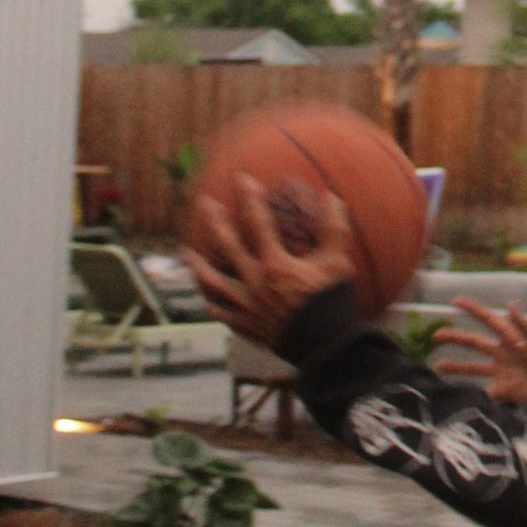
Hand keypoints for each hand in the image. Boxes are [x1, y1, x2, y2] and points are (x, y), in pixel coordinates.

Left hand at [183, 176, 355, 348]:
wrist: (324, 346)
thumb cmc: (332, 303)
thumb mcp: (338, 263)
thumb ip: (335, 229)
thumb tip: (333, 198)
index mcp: (275, 263)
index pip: (258, 222)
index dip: (250, 198)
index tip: (242, 179)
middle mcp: (253, 281)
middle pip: (227, 245)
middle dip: (215, 221)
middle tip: (205, 204)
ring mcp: (246, 305)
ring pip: (213, 281)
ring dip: (198, 264)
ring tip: (187, 251)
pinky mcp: (245, 325)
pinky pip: (221, 313)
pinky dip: (213, 304)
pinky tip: (207, 298)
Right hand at [433, 299, 526, 404]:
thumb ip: (523, 324)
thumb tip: (510, 304)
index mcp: (508, 338)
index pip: (487, 320)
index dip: (472, 309)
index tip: (454, 300)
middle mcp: (500, 353)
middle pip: (473, 343)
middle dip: (454, 338)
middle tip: (435, 336)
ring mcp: (500, 371)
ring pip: (473, 368)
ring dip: (455, 367)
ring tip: (437, 367)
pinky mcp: (503, 389)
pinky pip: (485, 392)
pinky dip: (475, 396)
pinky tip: (462, 398)